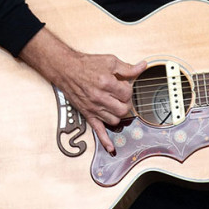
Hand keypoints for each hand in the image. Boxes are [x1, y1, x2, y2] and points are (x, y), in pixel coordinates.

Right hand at [19, 28, 145, 152]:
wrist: (66, 69)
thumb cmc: (86, 64)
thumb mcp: (109, 61)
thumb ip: (127, 67)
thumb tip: (142, 66)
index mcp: (107, 83)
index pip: (128, 93)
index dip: (129, 89)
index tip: (124, 86)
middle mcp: (100, 97)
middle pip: (124, 109)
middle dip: (126, 103)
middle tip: (123, 97)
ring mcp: (94, 108)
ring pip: (115, 120)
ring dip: (119, 114)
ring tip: (116, 106)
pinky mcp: (88, 114)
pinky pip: (98, 130)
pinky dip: (105, 140)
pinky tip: (111, 147)